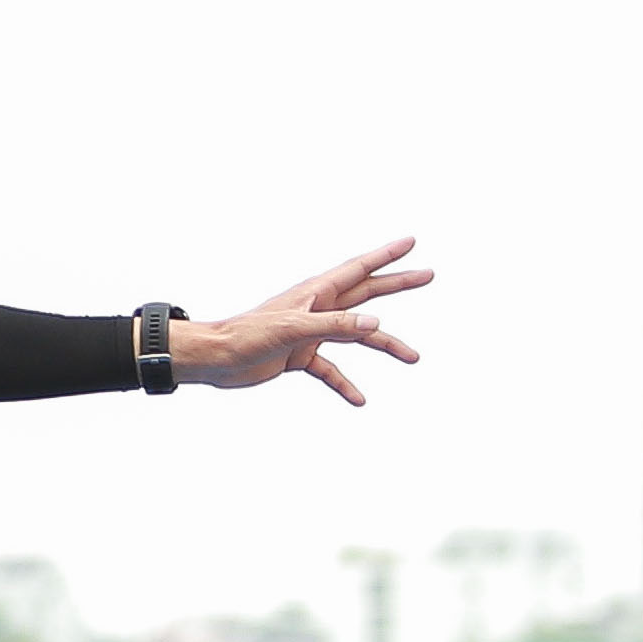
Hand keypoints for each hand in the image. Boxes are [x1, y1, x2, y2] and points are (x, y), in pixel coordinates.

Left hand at [172, 238, 429, 406]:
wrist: (215, 359)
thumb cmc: (246, 336)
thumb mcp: (293, 329)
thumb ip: (335, 325)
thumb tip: (375, 323)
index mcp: (315, 293)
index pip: (358, 269)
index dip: (385, 255)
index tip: (410, 242)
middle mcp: (316, 308)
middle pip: (366, 294)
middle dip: (397, 284)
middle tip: (428, 275)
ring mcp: (309, 332)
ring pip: (355, 337)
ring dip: (384, 345)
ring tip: (412, 356)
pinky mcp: (298, 356)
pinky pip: (329, 369)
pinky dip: (344, 383)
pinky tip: (359, 399)